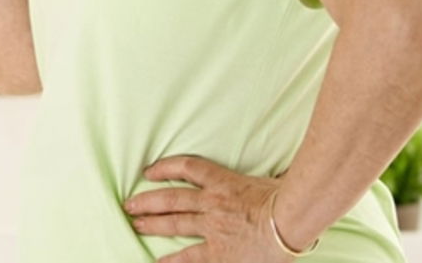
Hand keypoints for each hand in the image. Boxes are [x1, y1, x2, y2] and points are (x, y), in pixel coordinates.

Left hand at [124, 156, 293, 262]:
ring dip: (152, 223)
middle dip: (147, 201)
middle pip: (171, 198)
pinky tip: (160, 262)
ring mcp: (213, 227)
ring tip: (136, 224)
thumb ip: (260, 179)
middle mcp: (212, 202)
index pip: (186, 167)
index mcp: (223, 182)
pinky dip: (174, 260)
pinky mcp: (220, 252)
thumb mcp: (270, 179)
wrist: (292, 219)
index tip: (149, 171)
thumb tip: (274, 172)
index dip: (165, 167)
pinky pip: (191, 257)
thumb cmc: (288, 198)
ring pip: (175, 221)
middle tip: (129, 204)